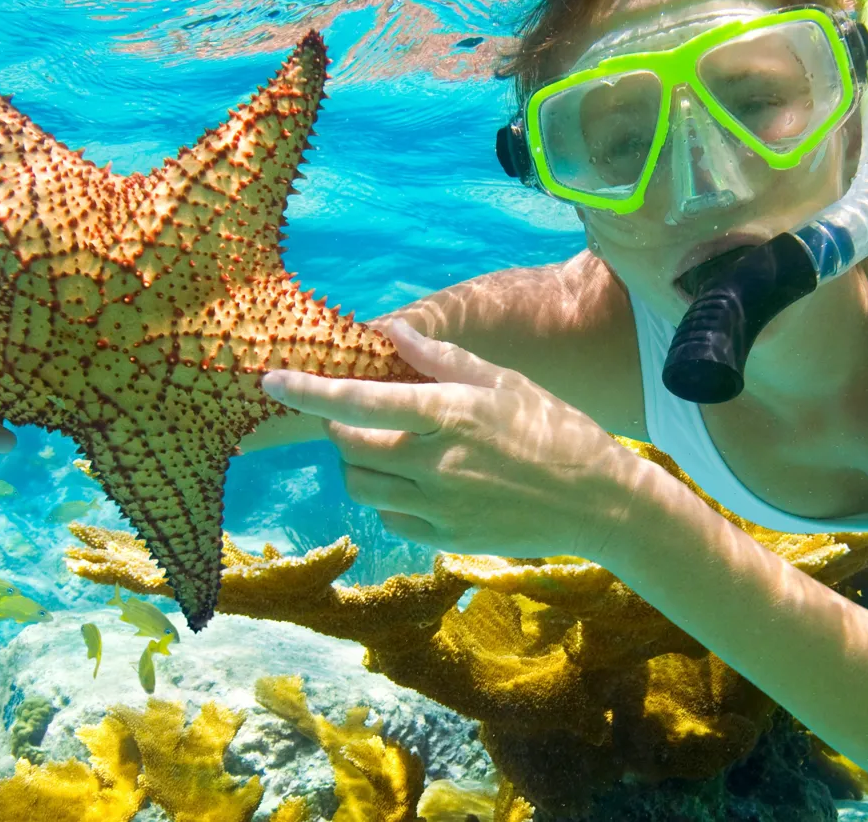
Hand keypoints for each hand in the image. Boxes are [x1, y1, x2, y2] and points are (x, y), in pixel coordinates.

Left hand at [259, 320, 643, 559]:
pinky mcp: (444, 539)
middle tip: (360, 415)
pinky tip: (420, 483)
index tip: (269, 381)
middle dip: (340, 426)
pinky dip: (389, 497)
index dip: (306, 391)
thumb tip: (391, 329)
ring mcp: (439, 507)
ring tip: (393, 448)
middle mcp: (437, 463)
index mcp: (451, 414)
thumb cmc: (556, 430)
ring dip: (360, 463)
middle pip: (349, 446)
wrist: (597, 502)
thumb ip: (442, 359)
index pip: (359, 400)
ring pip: (362, 486)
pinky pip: (390, 517)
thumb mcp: (504, 383)